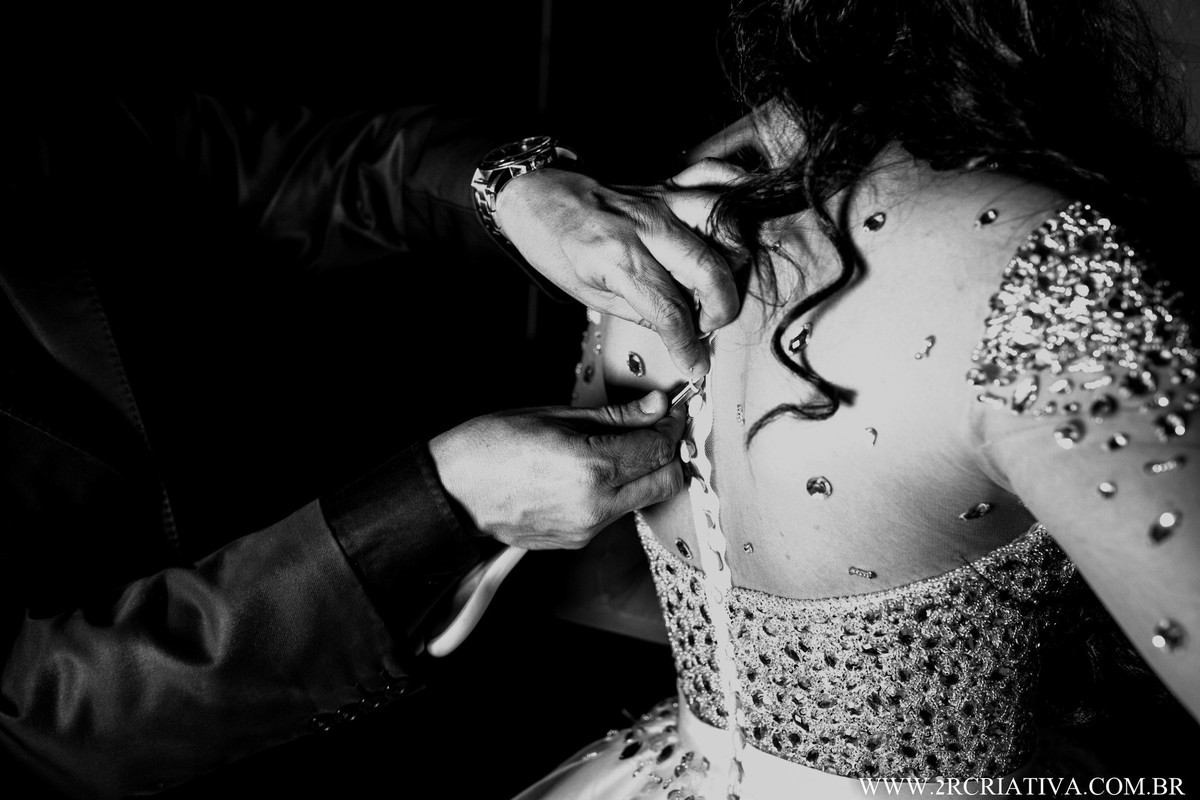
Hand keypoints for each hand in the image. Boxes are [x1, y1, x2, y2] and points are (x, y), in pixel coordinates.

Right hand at [428, 390, 685, 549]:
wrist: (452, 493)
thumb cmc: (490, 446)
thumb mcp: (555, 416)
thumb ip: (614, 416)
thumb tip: (656, 406)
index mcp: (591, 467)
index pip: (659, 448)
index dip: (671, 424)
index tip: (669, 408)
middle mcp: (596, 504)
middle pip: (666, 481)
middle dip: (669, 452)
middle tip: (657, 427)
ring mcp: (588, 528)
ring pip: (645, 499)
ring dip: (646, 472)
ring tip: (622, 445)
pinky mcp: (578, 540)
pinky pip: (618, 513)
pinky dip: (621, 490)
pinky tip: (597, 469)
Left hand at [493, 160, 744, 378]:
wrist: (538, 195)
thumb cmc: (555, 244)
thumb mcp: (589, 294)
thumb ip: (642, 312)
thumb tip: (682, 334)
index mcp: (615, 256)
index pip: (669, 310)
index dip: (688, 345)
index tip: (695, 364)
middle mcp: (643, 225)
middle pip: (707, 268)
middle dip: (720, 307)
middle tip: (708, 324)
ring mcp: (659, 199)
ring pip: (723, 222)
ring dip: (735, 259)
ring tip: (721, 281)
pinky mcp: (667, 183)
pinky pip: (714, 176)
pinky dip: (736, 192)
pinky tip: (736, 223)